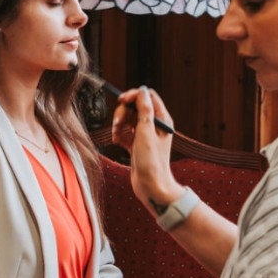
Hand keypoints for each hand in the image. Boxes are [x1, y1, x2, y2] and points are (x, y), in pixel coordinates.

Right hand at [111, 86, 181, 212]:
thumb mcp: (146, 132)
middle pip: (134, 107)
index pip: (147, 96)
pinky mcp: (136, 144)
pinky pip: (124, 132)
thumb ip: (144, 110)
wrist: (151, 187)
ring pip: (127, 119)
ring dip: (119, 124)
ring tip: (116, 135)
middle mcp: (154, 125)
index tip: (122, 100)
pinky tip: (117, 141)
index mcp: (161, 119)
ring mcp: (144, 135)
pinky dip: (119, 134)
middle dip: (123, 112)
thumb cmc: (152, 162)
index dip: (134, 96)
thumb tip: (142, 91)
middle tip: (117, 123)